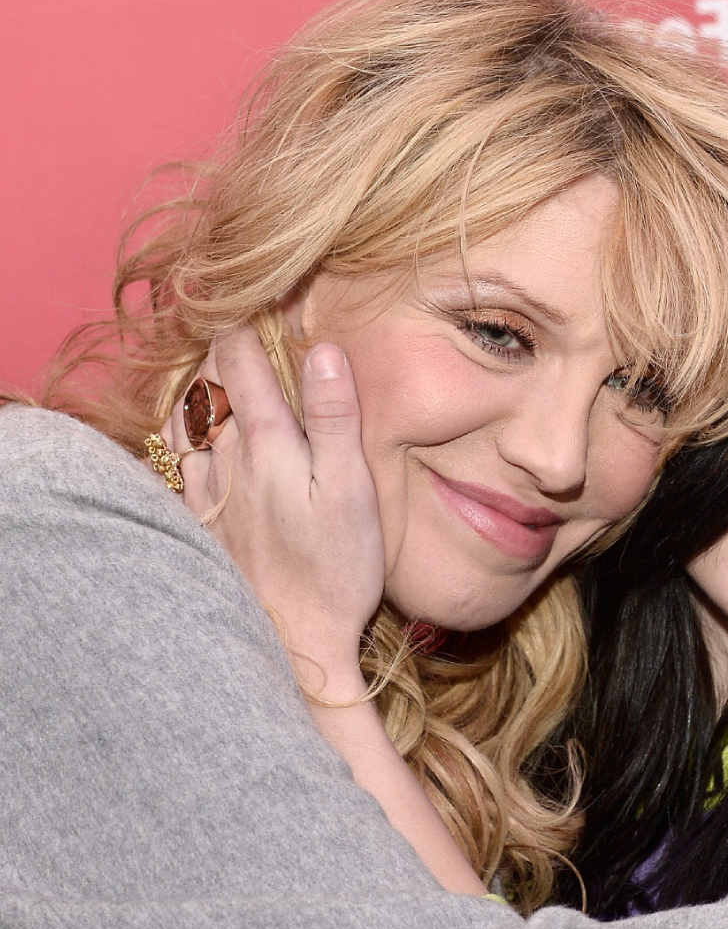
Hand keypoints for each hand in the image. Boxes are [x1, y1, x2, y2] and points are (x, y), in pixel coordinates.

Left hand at [176, 330, 383, 697]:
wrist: (292, 641)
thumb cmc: (335, 568)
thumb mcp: (352, 490)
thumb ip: (334, 417)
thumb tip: (323, 351)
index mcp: (266, 443)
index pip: (240, 360)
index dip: (246, 317)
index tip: (260, 287)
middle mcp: (225, 459)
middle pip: (206, 381)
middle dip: (219, 343)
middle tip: (236, 312)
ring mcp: (206, 491)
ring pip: (182, 415)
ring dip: (195, 381)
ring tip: (210, 360)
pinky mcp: (199, 520)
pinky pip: (173, 458)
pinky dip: (179, 427)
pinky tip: (189, 427)